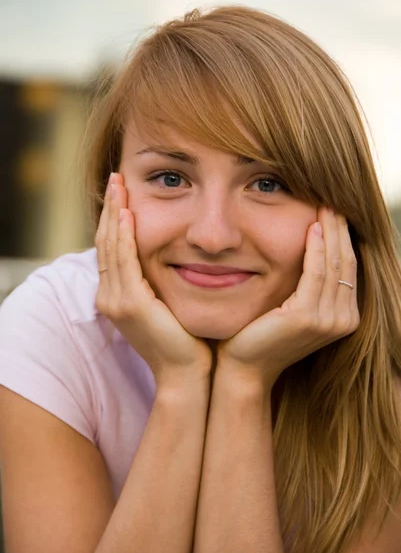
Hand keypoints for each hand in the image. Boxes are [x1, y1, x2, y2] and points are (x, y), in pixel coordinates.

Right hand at [95, 172, 212, 389]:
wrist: (187, 375)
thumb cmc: (185, 341)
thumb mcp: (167, 304)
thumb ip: (160, 281)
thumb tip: (174, 256)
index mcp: (117, 296)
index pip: (111, 248)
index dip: (113, 218)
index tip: (122, 192)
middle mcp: (109, 296)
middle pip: (105, 241)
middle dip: (110, 207)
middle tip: (116, 177)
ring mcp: (116, 300)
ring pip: (110, 245)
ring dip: (113, 212)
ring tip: (119, 183)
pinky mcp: (130, 303)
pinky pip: (124, 259)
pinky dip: (123, 234)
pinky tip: (127, 211)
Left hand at [217, 208, 359, 389]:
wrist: (244, 367)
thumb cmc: (262, 334)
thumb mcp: (292, 307)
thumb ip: (308, 285)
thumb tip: (313, 248)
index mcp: (345, 317)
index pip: (348, 267)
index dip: (342, 237)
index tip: (333, 210)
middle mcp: (344, 320)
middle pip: (346, 261)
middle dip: (340, 228)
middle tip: (332, 200)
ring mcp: (329, 320)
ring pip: (335, 263)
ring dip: (330, 231)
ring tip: (323, 205)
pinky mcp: (308, 317)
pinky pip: (316, 273)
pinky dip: (316, 248)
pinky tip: (311, 228)